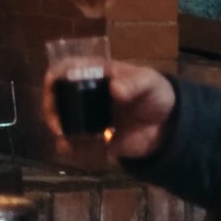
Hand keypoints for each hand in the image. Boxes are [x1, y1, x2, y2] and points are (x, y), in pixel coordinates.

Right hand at [40, 60, 173, 158]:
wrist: (169, 127)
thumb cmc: (156, 94)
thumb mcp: (149, 83)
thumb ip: (133, 84)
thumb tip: (115, 89)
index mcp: (94, 74)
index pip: (65, 68)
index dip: (54, 75)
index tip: (52, 86)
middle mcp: (84, 94)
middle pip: (56, 97)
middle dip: (52, 111)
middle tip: (58, 126)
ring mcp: (86, 116)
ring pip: (61, 122)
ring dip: (59, 132)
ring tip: (67, 143)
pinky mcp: (92, 137)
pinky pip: (74, 144)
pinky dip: (72, 149)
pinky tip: (76, 151)